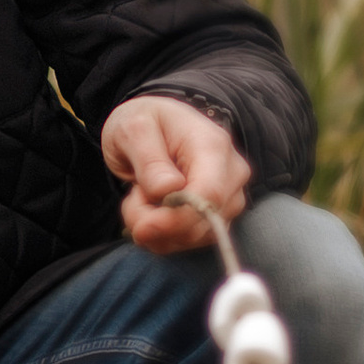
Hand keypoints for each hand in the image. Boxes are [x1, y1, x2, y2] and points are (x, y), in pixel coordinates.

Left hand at [101, 96, 251, 254]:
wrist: (156, 125)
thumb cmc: (145, 122)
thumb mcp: (134, 130)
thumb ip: (149, 160)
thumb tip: (168, 191)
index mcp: (213, 146)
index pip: (209, 195)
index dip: (176, 219)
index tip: (142, 227)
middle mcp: (231, 174)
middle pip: (202, 223)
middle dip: (156, 223)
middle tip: (132, 197)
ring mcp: (229, 197)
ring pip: (193, 237)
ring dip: (156, 230)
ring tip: (140, 197)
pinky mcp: (219, 216)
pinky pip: (189, 241)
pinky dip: (162, 235)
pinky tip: (151, 210)